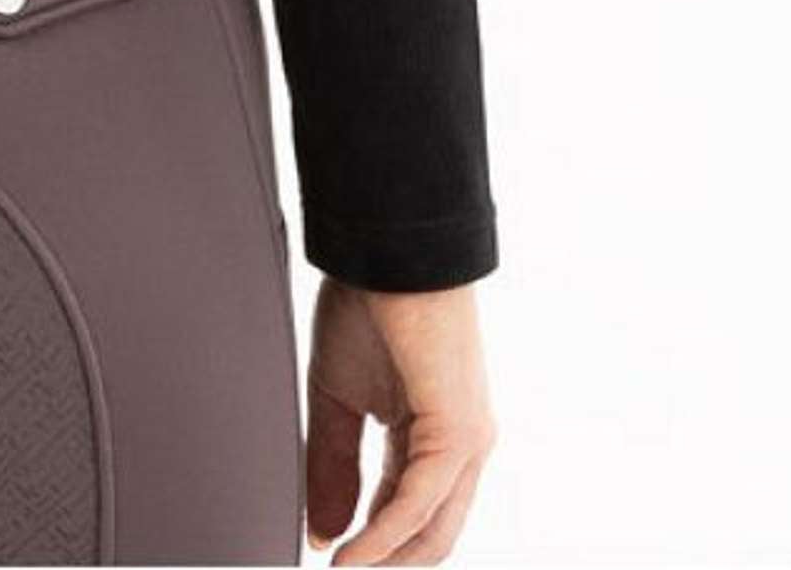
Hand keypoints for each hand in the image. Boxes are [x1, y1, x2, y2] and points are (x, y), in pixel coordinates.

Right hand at [304, 276, 495, 562]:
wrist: (387, 251)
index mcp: (433, 436)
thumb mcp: (338, 397)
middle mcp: (460, 448)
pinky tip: (351, 555)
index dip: (365, 543)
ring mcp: (466, 444)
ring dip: (384, 562)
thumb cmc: (369, 305)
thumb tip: (324, 532)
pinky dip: (384, 536)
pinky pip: (420, 502)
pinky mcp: (458, 434)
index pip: (404, 512)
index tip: (326, 558)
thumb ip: (333, 465)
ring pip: (430, 530)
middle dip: (383, 565)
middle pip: (427, 536)